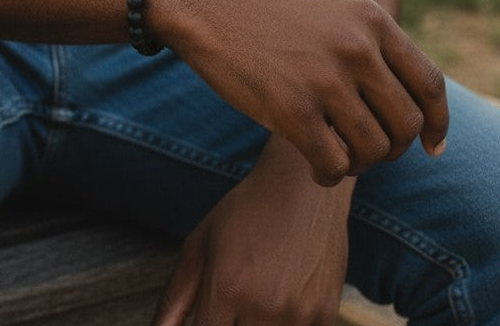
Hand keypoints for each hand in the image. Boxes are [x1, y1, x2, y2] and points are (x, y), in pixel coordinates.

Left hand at [151, 139, 349, 325]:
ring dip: (257, 324)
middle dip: (229, 324)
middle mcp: (263, 306)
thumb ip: (174, 299)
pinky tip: (282, 299)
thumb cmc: (244, 214)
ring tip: (257, 292)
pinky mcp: (326, 317)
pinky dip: (284, 324)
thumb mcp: (199, 246)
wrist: (303, 188)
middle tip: (233, 302)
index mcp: (227, 288)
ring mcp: (299, 315)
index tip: (208, 317)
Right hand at [154, 0, 448, 185]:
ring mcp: (326, 80)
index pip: (429, 85)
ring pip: (374, 150)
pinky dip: (330, 174)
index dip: (437, 124)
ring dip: (358, 163)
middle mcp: (357, 48)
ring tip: (335, 156)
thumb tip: (403, 98)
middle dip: (391, 148)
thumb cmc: (261, 7)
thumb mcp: (328, 6)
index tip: (431, 147)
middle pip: (406, 124)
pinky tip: (316, 167)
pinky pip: (334, 163)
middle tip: (365, 151)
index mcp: (371, 20)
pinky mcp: (292, 110)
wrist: (203, 0)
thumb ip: (367, 41)